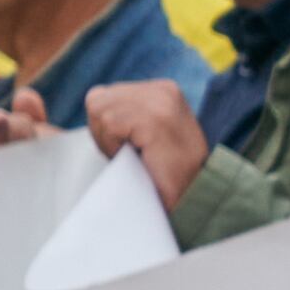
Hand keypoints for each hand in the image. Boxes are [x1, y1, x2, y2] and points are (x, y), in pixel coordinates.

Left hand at [84, 79, 210, 209]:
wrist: (194, 198)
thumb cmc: (170, 173)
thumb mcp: (149, 131)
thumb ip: (129, 111)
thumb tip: (94, 99)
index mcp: (164, 90)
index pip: (107, 94)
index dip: (107, 124)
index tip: (131, 144)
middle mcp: (163, 90)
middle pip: (98, 99)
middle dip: (104, 132)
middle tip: (131, 152)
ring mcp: (159, 102)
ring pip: (99, 111)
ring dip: (108, 141)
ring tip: (135, 155)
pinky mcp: (154, 119)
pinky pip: (110, 125)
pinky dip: (114, 145)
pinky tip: (137, 155)